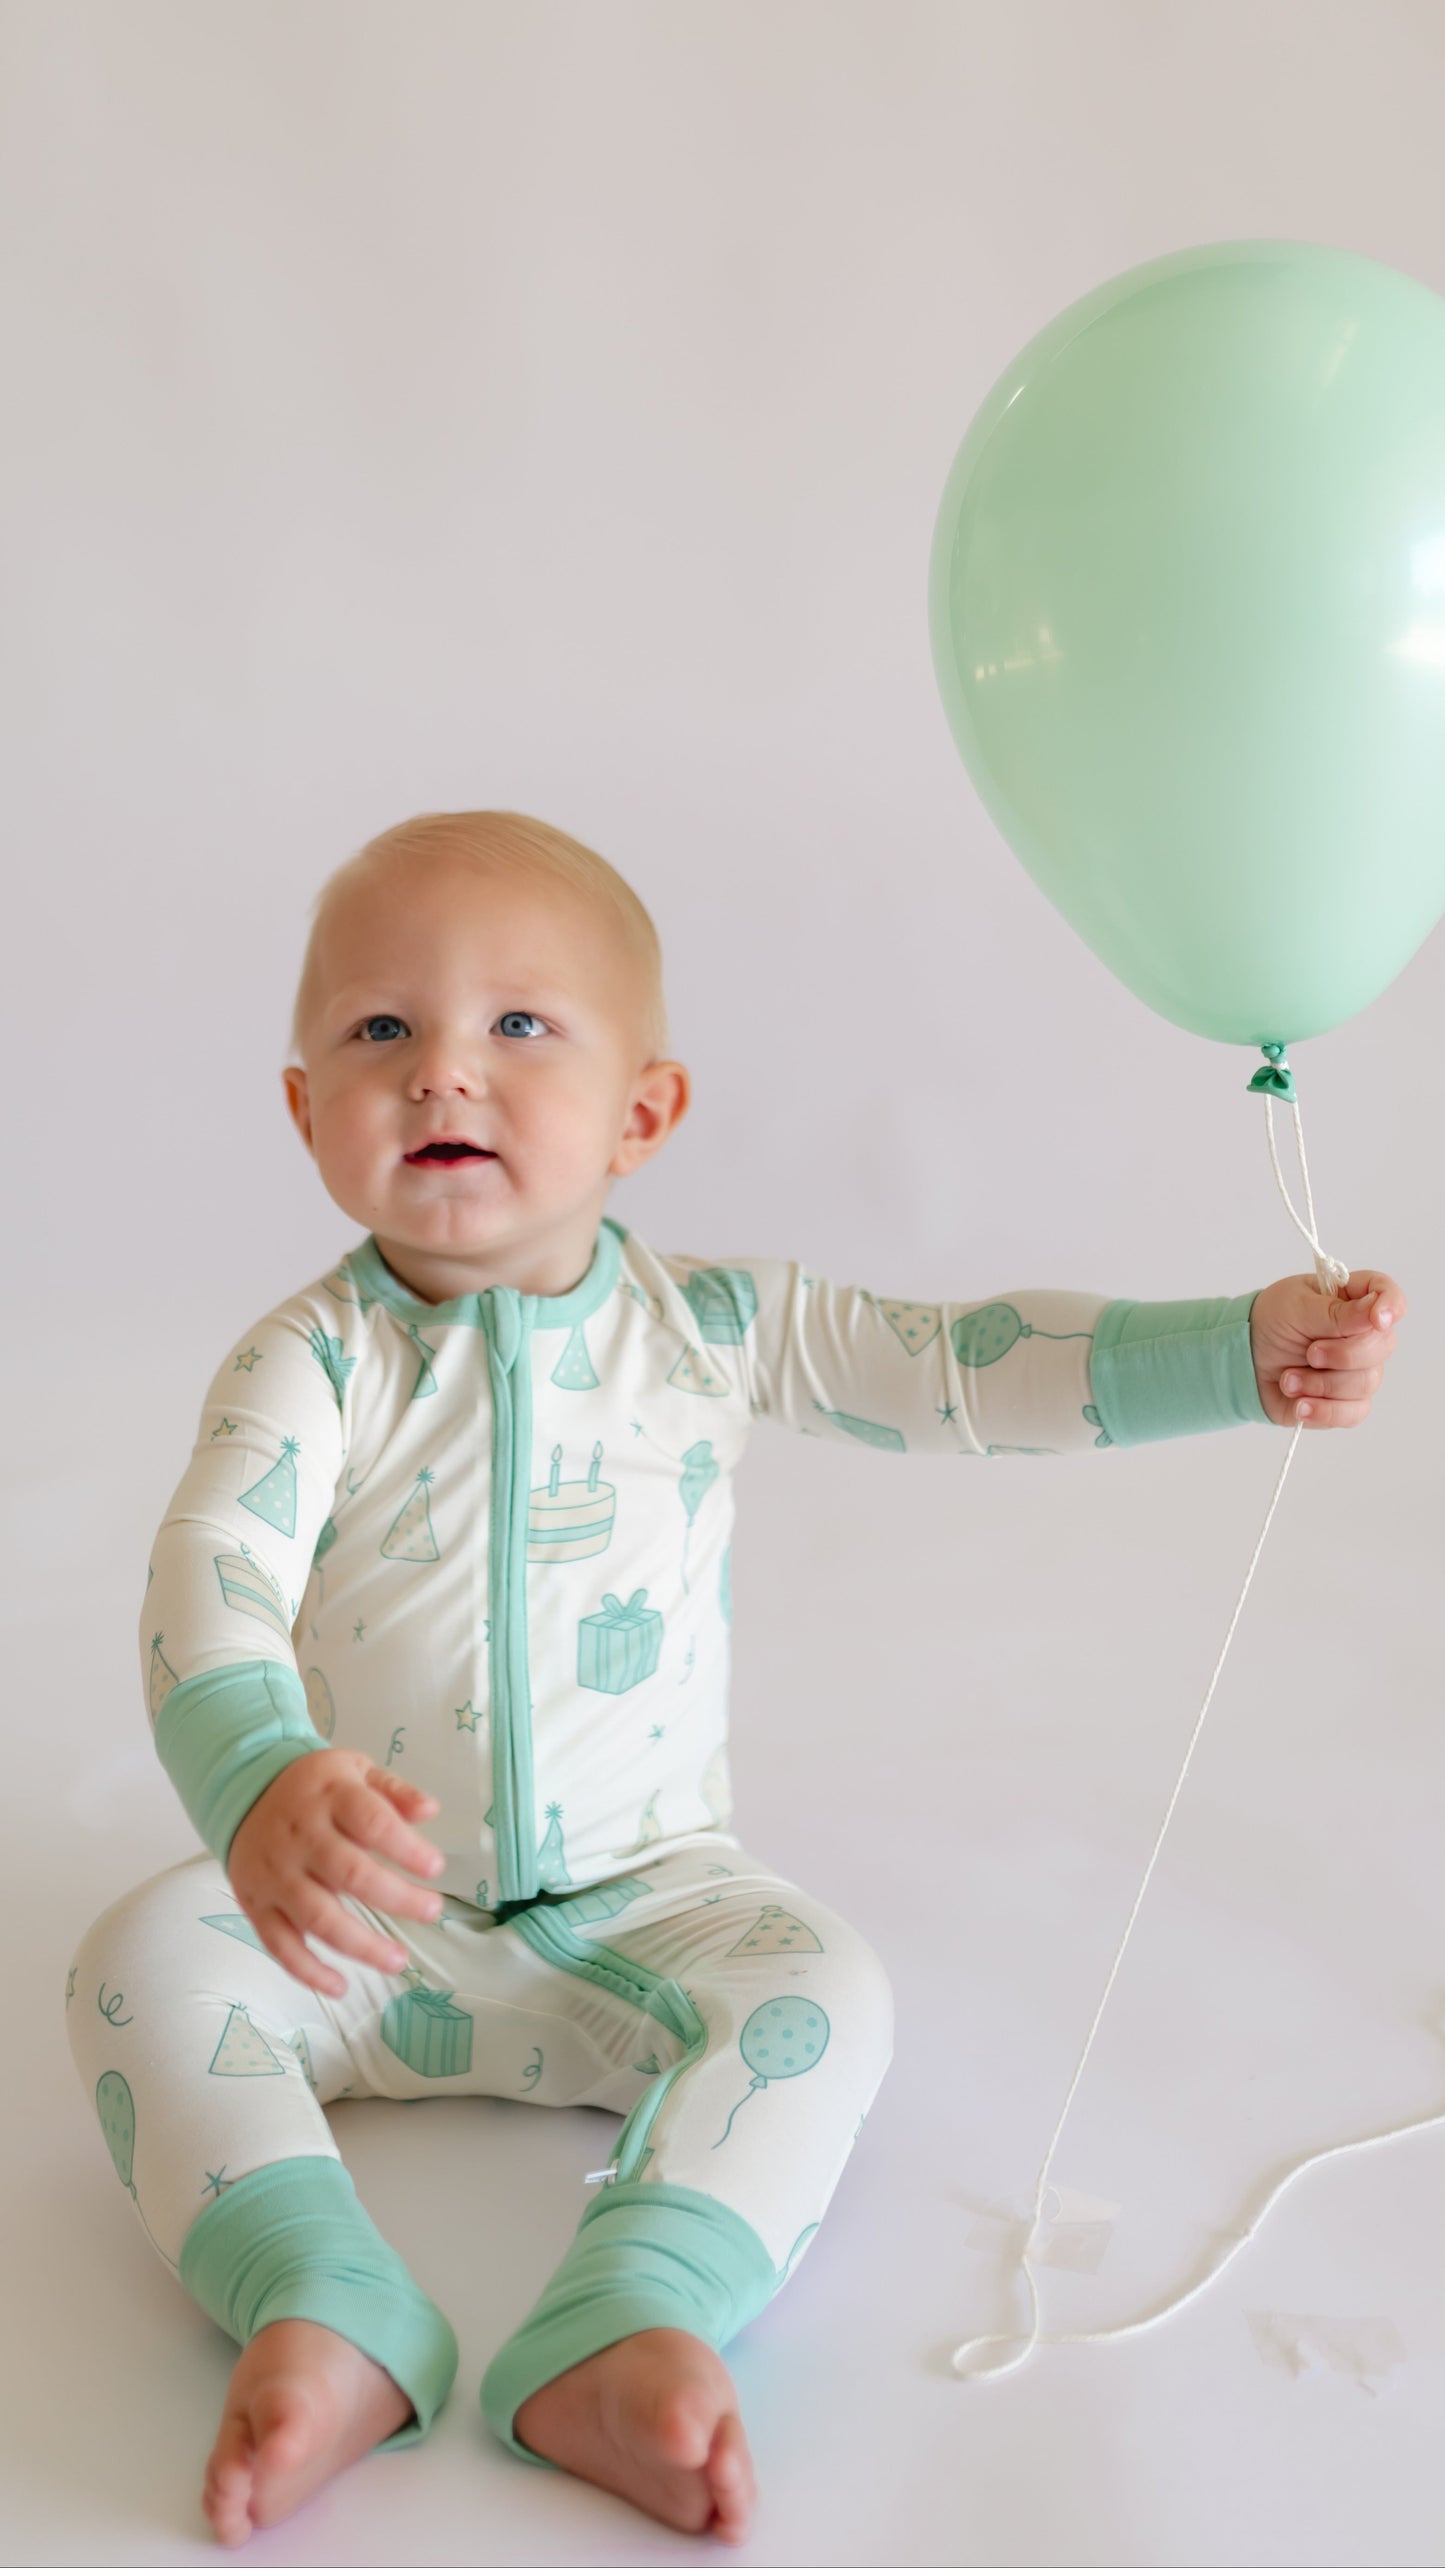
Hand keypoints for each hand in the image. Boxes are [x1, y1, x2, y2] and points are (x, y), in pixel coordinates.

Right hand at [227, 1747, 445, 1996]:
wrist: (243, 1791)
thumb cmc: (315, 1788)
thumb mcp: (355, 1770)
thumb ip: (394, 1791)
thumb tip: (431, 1811)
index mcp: (330, 1797)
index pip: (372, 1822)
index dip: (406, 1848)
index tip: (435, 1868)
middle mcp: (300, 1837)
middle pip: (350, 1874)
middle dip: (397, 1898)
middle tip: (432, 1911)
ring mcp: (276, 1874)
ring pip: (318, 1917)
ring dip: (361, 1945)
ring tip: (398, 1959)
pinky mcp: (256, 1903)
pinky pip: (279, 1944)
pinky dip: (308, 1972)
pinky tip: (340, 1987)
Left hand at [1250, 1268, 1405, 1429]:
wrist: (1243, 1362)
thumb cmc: (1270, 1324)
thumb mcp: (1295, 1308)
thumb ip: (1336, 1312)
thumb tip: (1376, 1313)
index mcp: (1352, 1300)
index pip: (1387, 1295)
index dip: (1390, 1305)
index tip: (1377, 1320)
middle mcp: (1362, 1335)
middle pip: (1382, 1346)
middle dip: (1342, 1354)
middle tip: (1309, 1353)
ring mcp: (1356, 1370)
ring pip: (1367, 1383)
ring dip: (1322, 1384)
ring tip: (1289, 1379)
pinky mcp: (1344, 1401)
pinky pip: (1354, 1413)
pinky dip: (1324, 1410)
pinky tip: (1300, 1405)